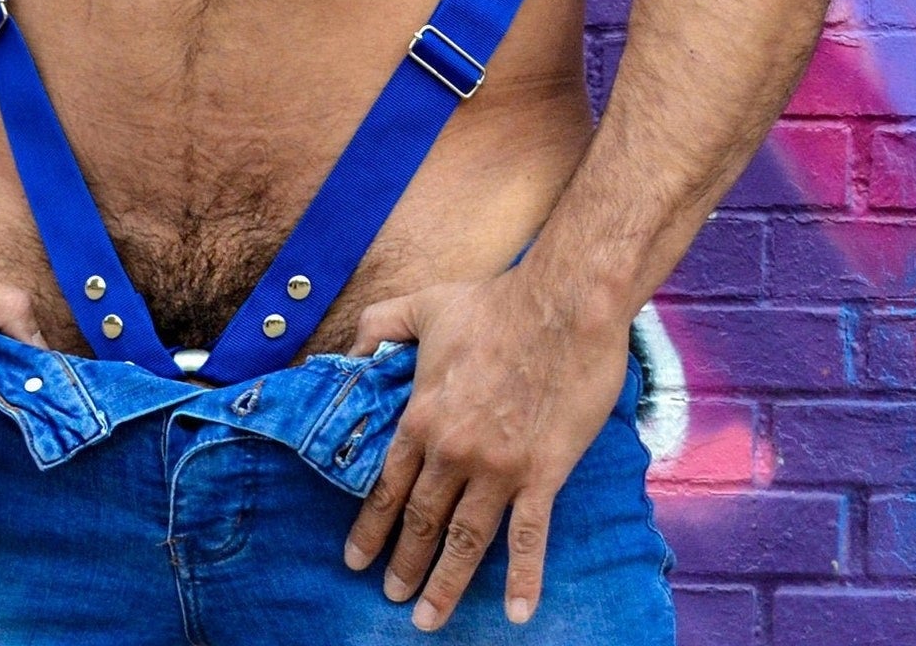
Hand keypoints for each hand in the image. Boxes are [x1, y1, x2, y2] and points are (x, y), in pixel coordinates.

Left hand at [340, 265, 629, 628]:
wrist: (563, 304)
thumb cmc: (496, 302)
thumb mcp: (425, 304)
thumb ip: (380, 325)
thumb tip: (352, 350)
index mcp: (423, 415)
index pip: (387, 485)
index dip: (370, 527)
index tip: (356, 559)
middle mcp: (453, 450)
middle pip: (421, 520)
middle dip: (404, 563)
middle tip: (393, 594)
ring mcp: (498, 467)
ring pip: (465, 539)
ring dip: (446, 583)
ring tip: (429, 617)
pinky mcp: (543, 472)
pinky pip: (529, 536)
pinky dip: (524, 578)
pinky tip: (519, 613)